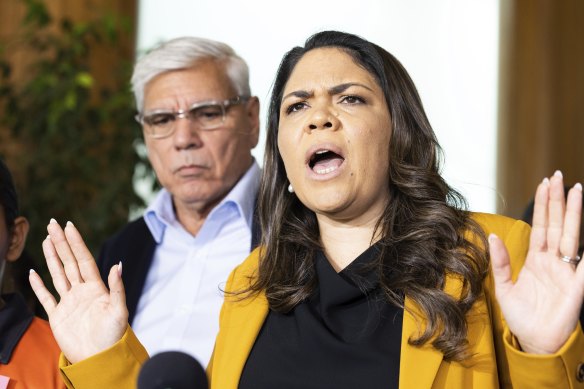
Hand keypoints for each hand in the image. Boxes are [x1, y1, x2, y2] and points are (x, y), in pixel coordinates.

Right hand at [29, 219, 127, 362]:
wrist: (100, 358)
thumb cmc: (113, 336)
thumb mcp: (119, 311)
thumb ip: (117, 288)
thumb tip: (118, 265)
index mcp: (96, 288)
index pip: (84, 259)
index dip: (76, 243)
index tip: (69, 226)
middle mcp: (82, 291)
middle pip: (69, 262)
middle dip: (61, 243)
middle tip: (52, 224)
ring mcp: (69, 302)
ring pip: (58, 274)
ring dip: (52, 257)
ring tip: (46, 240)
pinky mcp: (58, 316)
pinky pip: (46, 297)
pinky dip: (38, 285)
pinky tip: (33, 272)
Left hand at [489, 171, 583, 353]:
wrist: (534, 342)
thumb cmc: (521, 317)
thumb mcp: (504, 288)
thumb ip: (499, 262)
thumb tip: (493, 236)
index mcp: (536, 260)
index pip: (540, 226)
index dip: (542, 205)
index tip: (543, 183)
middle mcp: (553, 262)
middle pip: (556, 224)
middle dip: (558, 201)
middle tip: (558, 176)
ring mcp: (566, 272)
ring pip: (570, 235)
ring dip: (573, 214)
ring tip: (576, 191)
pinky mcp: (576, 287)